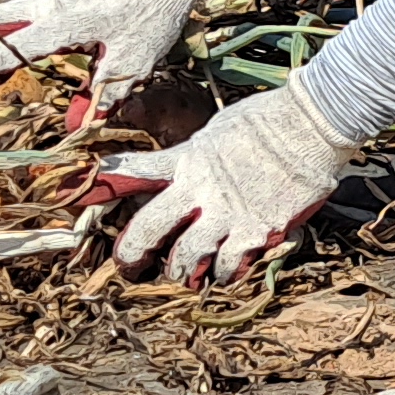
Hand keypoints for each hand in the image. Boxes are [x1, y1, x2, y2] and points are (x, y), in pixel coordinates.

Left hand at [80, 83, 352, 284]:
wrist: (314, 123)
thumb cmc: (268, 119)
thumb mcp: (216, 130)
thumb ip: (193, 155)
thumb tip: (180, 165)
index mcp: (187, 160)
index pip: (133, 173)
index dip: (102, 186)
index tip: (81, 196)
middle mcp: (200, 189)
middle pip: (148, 230)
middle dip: (131, 254)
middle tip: (128, 267)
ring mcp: (228, 213)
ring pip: (186, 258)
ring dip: (178, 271)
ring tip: (180, 276)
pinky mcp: (257, 230)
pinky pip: (230, 265)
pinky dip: (223, 274)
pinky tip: (223, 274)